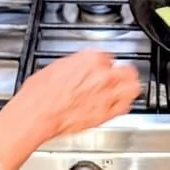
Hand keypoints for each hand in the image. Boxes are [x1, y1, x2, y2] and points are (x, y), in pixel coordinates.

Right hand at [0, 50, 140, 169]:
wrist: (36, 113)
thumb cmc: (40, 93)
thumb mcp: (57, 66)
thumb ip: (77, 65)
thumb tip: (80, 67)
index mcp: (90, 59)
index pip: (107, 56)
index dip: (103, 62)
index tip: (101, 66)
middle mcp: (103, 75)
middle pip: (126, 69)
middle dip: (123, 71)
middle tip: (119, 74)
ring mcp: (107, 94)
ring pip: (132, 86)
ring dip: (129, 86)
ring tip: (125, 88)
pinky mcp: (106, 114)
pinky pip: (125, 106)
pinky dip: (125, 104)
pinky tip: (120, 103)